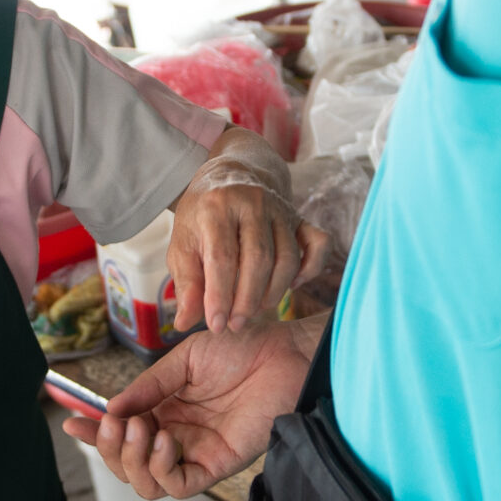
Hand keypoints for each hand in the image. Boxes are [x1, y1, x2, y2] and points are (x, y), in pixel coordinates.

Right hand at [63, 315, 320, 497]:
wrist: (283, 352)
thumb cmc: (240, 348)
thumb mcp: (182, 361)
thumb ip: (148, 388)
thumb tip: (110, 410)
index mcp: (164, 411)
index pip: (121, 434)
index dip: (95, 434)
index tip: (71, 422)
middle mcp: (176, 437)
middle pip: (127, 466)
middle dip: (110, 448)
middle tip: (116, 422)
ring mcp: (196, 453)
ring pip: (147, 484)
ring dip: (132, 461)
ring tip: (140, 430)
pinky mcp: (219, 465)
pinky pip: (179, 486)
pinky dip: (161, 469)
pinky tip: (164, 440)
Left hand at [168, 135, 330, 333]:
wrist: (231, 176)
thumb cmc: (202, 216)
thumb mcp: (182, 244)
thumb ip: (186, 283)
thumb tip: (184, 322)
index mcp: (217, 207)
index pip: (222, 258)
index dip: (220, 297)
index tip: (217, 325)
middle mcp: (252, 203)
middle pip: (258, 259)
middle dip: (248, 300)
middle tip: (236, 324)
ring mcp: (280, 209)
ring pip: (288, 258)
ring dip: (274, 292)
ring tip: (255, 310)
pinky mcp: (300, 217)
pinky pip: (318, 244)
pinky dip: (310, 269)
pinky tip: (292, 286)